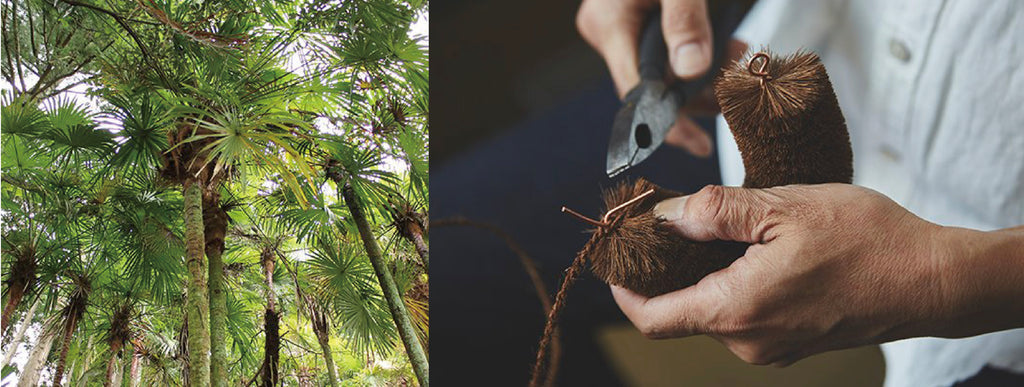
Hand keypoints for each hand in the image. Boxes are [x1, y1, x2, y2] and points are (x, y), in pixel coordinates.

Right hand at [576, 0, 745, 156]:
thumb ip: (687, 21)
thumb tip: (693, 70)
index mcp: (609, 24)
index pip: (637, 92)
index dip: (669, 122)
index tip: (699, 145)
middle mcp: (608, 28)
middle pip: (653, 84)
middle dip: (699, 94)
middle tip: (740, 96)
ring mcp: (621, 24)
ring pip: (665, 68)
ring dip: (705, 74)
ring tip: (742, 66)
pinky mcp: (638, 18)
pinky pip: (668, 50)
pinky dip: (700, 53)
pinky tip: (730, 50)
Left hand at [612, 184, 1023, 365]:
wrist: (932, 280)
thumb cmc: (867, 241)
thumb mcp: (784, 208)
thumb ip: (716, 212)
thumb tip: (665, 216)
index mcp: (736, 310)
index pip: (651, 318)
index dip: (623, 290)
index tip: (618, 256)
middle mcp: (747, 341)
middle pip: (679, 311)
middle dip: (666, 269)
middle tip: (670, 221)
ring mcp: (770, 347)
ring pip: (711, 310)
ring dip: (703, 273)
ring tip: (718, 227)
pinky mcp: (790, 342)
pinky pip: (742, 315)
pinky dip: (732, 284)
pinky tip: (750, 248)